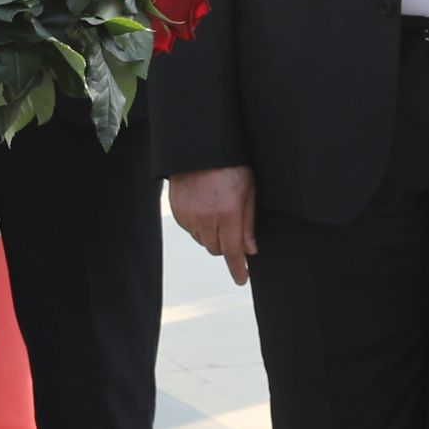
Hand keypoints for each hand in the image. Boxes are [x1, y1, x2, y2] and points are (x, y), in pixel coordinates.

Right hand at [170, 165, 258, 284]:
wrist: (199, 149)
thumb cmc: (230, 166)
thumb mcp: (248, 190)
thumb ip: (248, 222)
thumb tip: (250, 250)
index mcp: (228, 213)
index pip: (234, 251)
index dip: (238, 269)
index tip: (241, 279)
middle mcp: (207, 218)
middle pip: (216, 249)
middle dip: (226, 246)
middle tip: (231, 229)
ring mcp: (190, 216)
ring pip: (203, 240)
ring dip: (212, 235)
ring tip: (217, 211)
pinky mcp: (177, 212)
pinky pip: (190, 230)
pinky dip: (198, 226)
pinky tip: (204, 207)